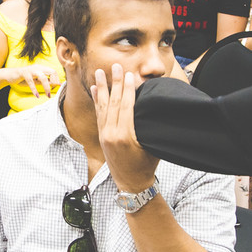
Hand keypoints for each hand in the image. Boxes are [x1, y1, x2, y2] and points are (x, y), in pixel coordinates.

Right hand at [1, 65, 60, 98]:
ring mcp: (31, 70)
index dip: (56, 80)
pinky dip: (34, 89)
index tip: (55, 88)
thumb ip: (45, 81)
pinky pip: (31, 82)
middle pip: (51, 72)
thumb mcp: (36, 80)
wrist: (10, 75)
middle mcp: (38, 67)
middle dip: (54, 82)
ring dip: (47, 87)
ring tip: (48, 95)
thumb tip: (56, 84)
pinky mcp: (24, 73)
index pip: (54, 72)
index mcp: (41, 68)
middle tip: (52, 91)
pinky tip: (36, 96)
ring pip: (43, 77)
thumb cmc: (24, 78)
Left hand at [92, 64, 158, 194]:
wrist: (132, 184)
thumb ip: (150, 128)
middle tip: (116, 66)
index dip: (128, 90)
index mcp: (126, 136)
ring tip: (100, 73)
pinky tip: (95, 89)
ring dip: (102, 88)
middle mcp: (112, 134)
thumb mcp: (152, 146)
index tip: (129, 75)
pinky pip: (99, 115)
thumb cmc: (147, 165)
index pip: (126, 107)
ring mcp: (105, 135)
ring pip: (103, 107)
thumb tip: (156, 107)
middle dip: (115, 83)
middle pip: (113, 103)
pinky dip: (97, 101)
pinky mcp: (102, 137)